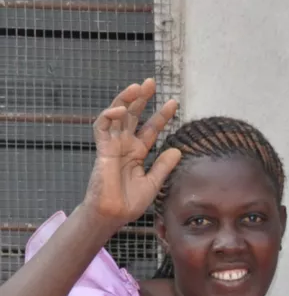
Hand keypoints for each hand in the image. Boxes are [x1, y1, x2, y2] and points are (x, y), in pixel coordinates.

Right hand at [81, 78, 181, 225]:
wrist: (114, 214)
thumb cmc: (130, 202)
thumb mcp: (153, 182)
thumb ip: (163, 166)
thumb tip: (178, 150)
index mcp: (137, 152)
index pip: (150, 128)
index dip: (161, 116)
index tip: (173, 103)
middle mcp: (125, 145)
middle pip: (133, 116)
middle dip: (141, 99)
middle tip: (152, 82)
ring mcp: (113, 145)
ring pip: (117, 116)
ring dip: (125, 100)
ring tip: (137, 86)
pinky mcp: (102, 150)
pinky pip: (102, 127)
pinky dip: (110, 116)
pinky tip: (121, 109)